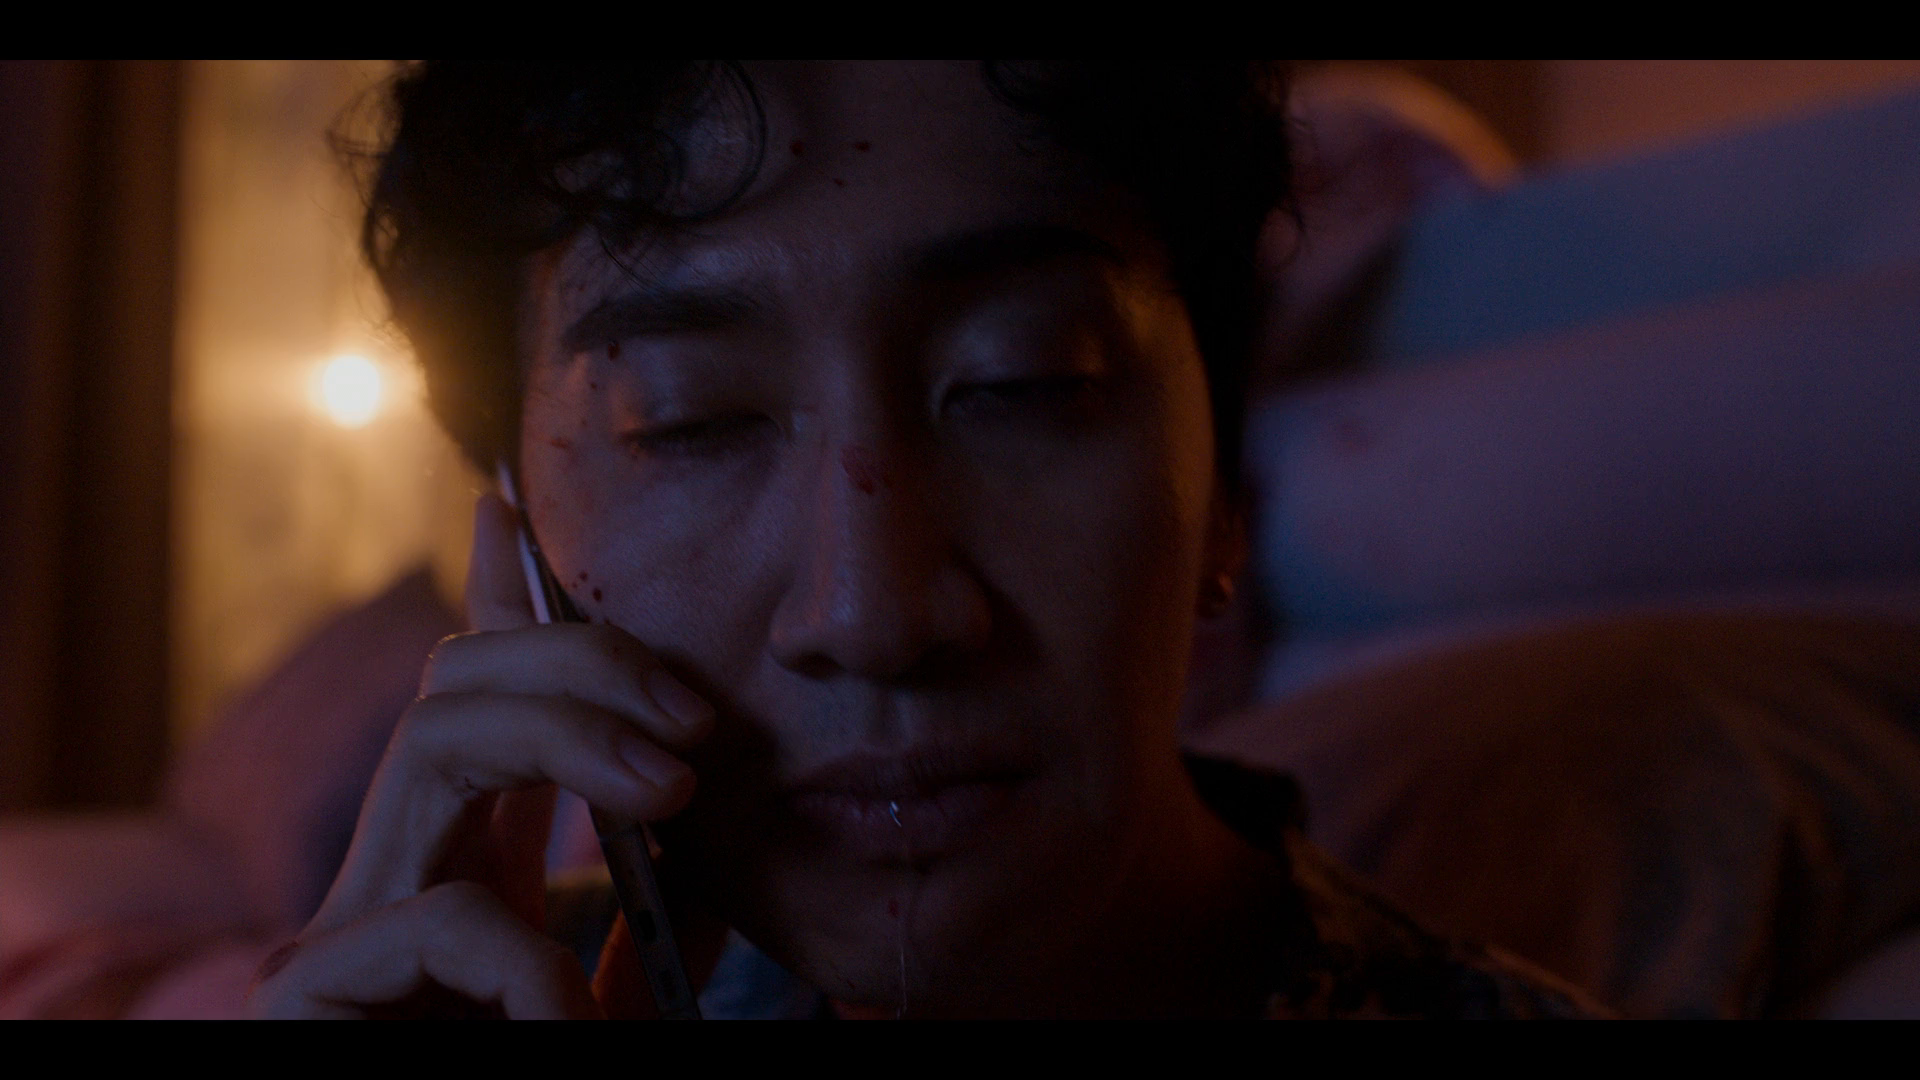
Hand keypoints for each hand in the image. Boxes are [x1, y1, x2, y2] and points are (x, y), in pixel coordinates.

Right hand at [247, 494, 714, 1018]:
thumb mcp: (626, 993)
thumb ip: (658, 915)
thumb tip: (708, 836)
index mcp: (462, 865)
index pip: (479, 707)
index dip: (497, 600)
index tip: (510, 507)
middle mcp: (395, 876)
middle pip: (457, 686)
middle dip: (580, 655)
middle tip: (695, 715)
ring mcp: (345, 930)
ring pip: (430, 741)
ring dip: (567, 737)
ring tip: (670, 790)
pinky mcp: (309, 1000)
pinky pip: (434, 915)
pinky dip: (528, 953)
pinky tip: (575, 1006)